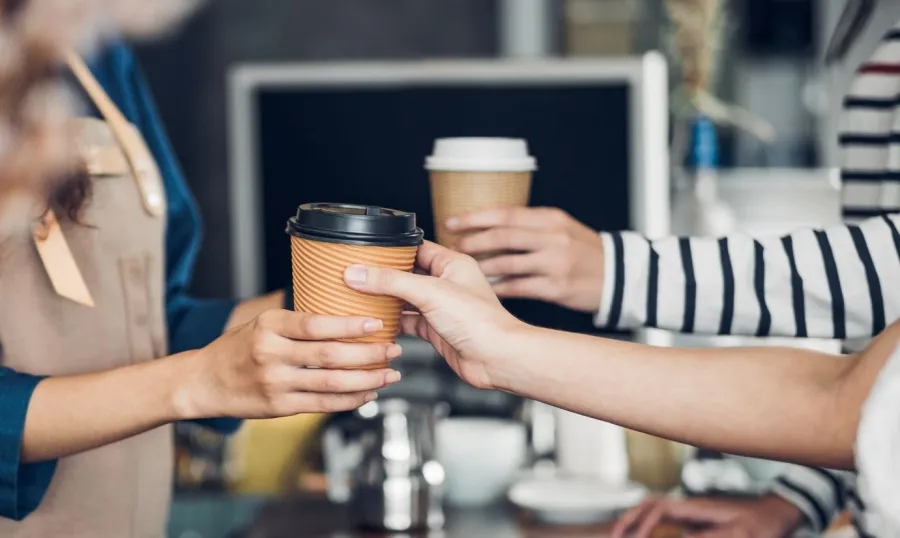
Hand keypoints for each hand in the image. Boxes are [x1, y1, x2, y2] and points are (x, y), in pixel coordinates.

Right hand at [179, 310, 402, 418]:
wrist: (203, 381)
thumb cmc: (238, 348)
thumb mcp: (262, 322)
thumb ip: (297, 321)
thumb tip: (344, 311)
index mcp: (270, 326)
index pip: (316, 325)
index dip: (349, 326)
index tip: (376, 324)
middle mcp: (271, 354)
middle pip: (330, 355)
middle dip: (368, 354)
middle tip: (394, 349)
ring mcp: (275, 383)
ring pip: (331, 383)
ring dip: (366, 379)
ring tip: (390, 373)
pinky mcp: (279, 407)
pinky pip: (322, 405)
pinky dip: (349, 400)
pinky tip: (368, 393)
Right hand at [343, 241, 529, 389]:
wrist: (496, 359)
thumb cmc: (480, 322)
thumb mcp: (430, 292)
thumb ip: (392, 281)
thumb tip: (359, 273)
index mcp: (452, 264)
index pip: (416, 247)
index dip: (392, 249)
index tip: (366, 251)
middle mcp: (447, 283)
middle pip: (408, 274)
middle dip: (384, 276)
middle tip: (357, 274)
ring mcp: (441, 308)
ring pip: (406, 299)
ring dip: (386, 299)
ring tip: (360, 296)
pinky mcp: (436, 330)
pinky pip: (409, 322)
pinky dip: (393, 322)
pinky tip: (376, 322)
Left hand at [447, 207, 603, 311]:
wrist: (619, 275)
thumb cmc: (584, 251)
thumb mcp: (561, 228)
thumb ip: (529, 225)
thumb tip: (488, 226)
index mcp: (550, 219)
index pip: (506, 213)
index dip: (476, 217)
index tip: (453, 221)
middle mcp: (553, 238)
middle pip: (503, 236)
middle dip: (473, 241)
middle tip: (453, 246)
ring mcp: (555, 264)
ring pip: (508, 263)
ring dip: (481, 266)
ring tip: (463, 269)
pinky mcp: (556, 288)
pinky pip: (519, 287)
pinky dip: (498, 288)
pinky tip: (484, 289)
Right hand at [612, 494, 803, 537]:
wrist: (778, 512)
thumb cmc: (763, 524)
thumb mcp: (742, 535)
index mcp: (697, 507)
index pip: (659, 509)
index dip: (643, 525)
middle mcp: (690, 506)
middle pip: (649, 504)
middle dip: (629, 519)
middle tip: (613, 535)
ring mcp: (692, 512)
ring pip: (654, 509)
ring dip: (635, 520)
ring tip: (621, 534)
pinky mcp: (695, 520)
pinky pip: (664, 518)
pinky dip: (648, 525)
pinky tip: (643, 535)